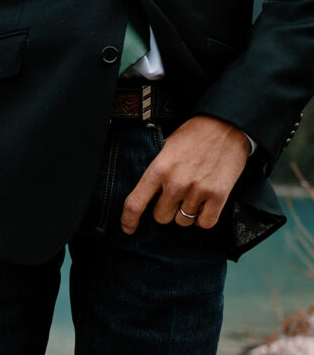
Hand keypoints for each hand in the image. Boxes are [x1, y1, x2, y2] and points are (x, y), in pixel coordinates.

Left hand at [121, 115, 250, 233]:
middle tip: (175, 196)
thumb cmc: (194, 135)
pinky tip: (204, 206)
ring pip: (183, 221)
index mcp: (158, 170)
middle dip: (166, 210)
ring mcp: (198, 190)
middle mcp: (176, 183)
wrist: (226, 125)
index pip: (135, 203)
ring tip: (192, 196)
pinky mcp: (219, 195)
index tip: (128, 228)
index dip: (129, 220)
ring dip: (186, 214)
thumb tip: (147, 194)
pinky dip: (204, 219)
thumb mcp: (165, 149)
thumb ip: (156, 172)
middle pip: (161, 217)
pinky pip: (205, 223)